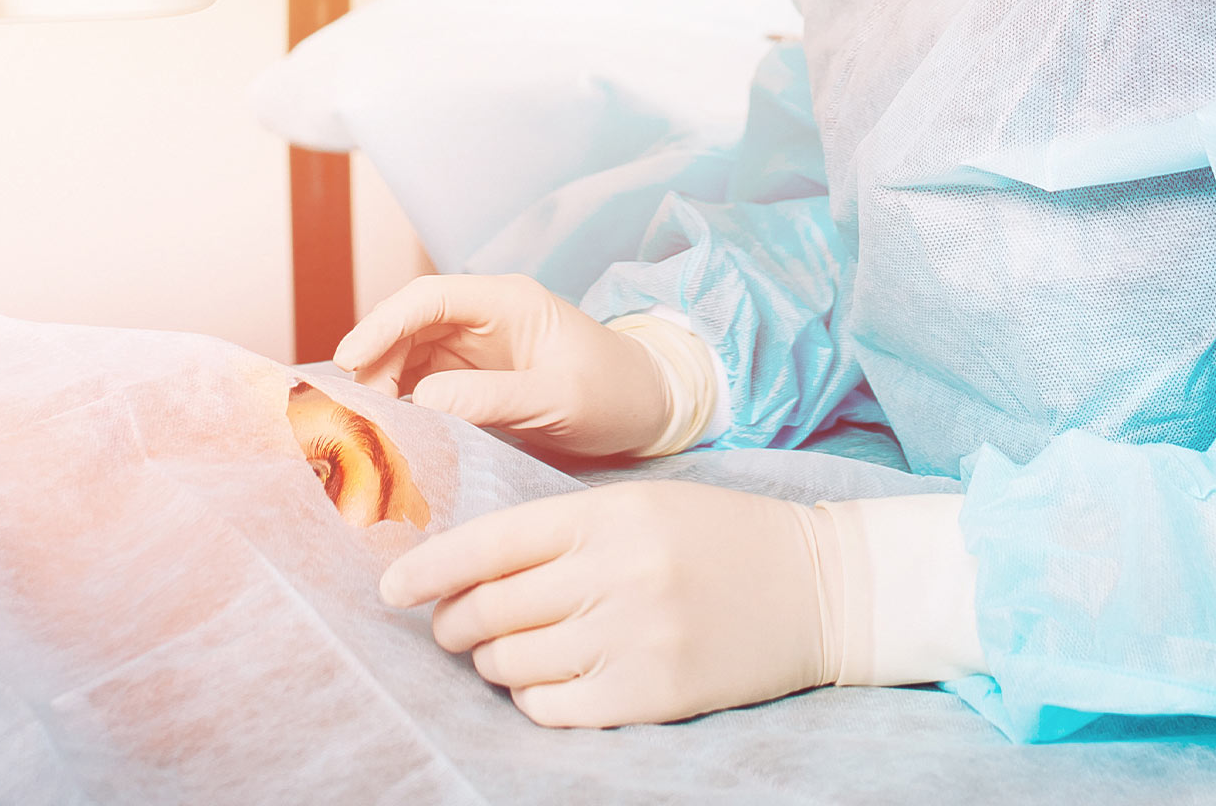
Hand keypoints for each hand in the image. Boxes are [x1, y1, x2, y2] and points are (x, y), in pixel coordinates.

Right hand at [332, 274, 673, 457]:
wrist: (647, 411)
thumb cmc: (614, 394)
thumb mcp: (557, 398)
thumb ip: (491, 398)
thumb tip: (421, 400)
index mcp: (509, 302)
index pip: (429, 297)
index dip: (383, 324)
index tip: (351, 361)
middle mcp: (485, 318)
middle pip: (409, 326)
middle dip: (376, 362)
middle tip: (359, 411)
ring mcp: (476, 348)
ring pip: (408, 356)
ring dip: (385, 386)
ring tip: (372, 426)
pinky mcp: (474, 380)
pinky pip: (423, 384)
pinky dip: (402, 404)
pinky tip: (392, 431)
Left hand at [378, 480, 838, 727]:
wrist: (824, 588)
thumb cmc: (723, 539)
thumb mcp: (642, 507)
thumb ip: (562, 531)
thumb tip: (467, 571)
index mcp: (607, 516)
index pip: (489, 543)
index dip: (428, 569)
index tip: (391, 589)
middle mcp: (614, 574)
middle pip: (489, 610)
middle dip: (453, 626)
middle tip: (452, 629)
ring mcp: (633, 638)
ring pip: (513, 664)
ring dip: (495, 662)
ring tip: (509, 653)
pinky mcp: (651, 694)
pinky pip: (552, 708)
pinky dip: (536, 699)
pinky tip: (552, 683)